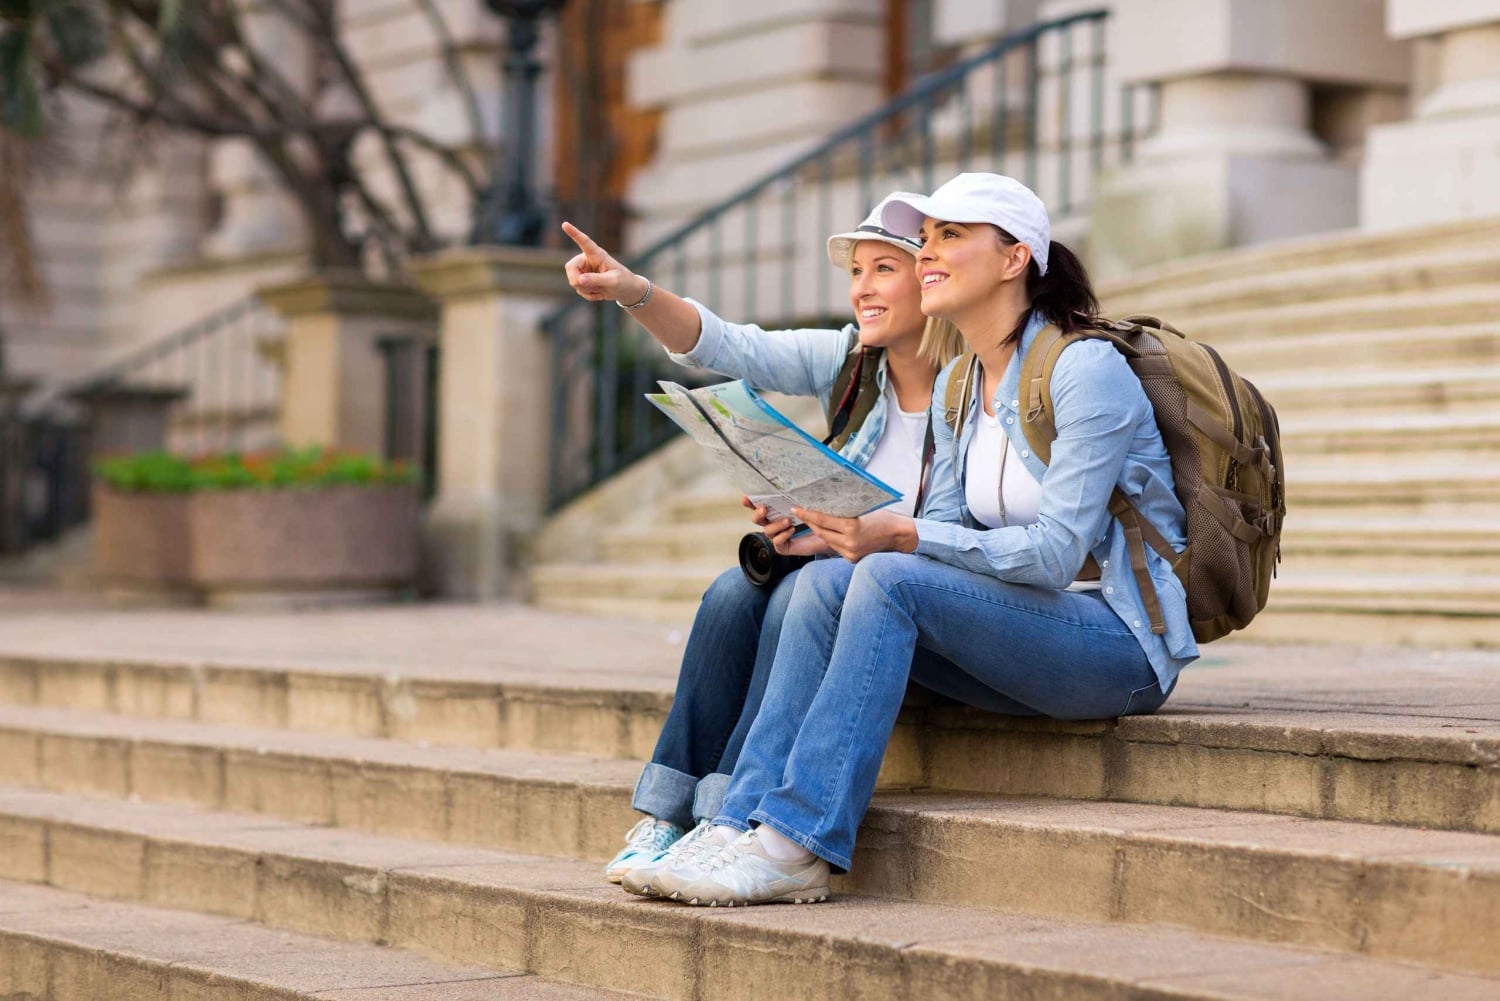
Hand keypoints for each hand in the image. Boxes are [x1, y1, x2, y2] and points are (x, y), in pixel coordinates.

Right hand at [562, 221, 647, 304]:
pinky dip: (588, 294)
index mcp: (597, 254)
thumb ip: (597, 280)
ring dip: (585, 289)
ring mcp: (584, 270)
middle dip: (576, 280)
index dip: (574, 233)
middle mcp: (587, 259)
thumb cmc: (623, 281)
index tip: (565, 224)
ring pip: (573, 280)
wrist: (626, 291)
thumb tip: (579, 280)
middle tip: (586, 287)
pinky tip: (599, 293)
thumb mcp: (613, 281)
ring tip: (601, 289)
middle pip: (570, 267)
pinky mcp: (583, 280)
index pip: (584, 242)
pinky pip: (578, 289)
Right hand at [742, 497, 831, 556]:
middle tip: (764, 508)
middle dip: (758, 514)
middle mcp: (774, 524)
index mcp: (776, 512)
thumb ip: (794, 500)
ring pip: (767, 531)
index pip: (759, 506)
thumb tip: (786, 490)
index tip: (746, 498)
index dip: (751, 503)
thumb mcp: (805, 506)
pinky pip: (776, 542)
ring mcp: (778, 536)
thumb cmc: (816, 518)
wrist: (828, 534)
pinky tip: (791, 530)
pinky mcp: (784, 547)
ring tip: (788, 521)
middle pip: (757, 520)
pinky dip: (783, 535)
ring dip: (776, 524)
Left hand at [794, 507, 917, 561]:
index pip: (823, 520)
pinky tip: (826, 531)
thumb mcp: (863, 510)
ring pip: (827, 540)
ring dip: (818, 530)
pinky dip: (830, 538)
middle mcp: (850, 542)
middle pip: (821, 531)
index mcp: (852, 527)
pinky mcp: (852, 559)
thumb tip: (824, 505)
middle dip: (809, 522)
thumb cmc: (883, 518)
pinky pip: (835, 547)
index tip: (796, 508)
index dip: (807, 514)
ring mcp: (850, 553)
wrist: (899, 536)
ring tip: (810, 520)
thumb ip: (844, 512)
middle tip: (799, 512)